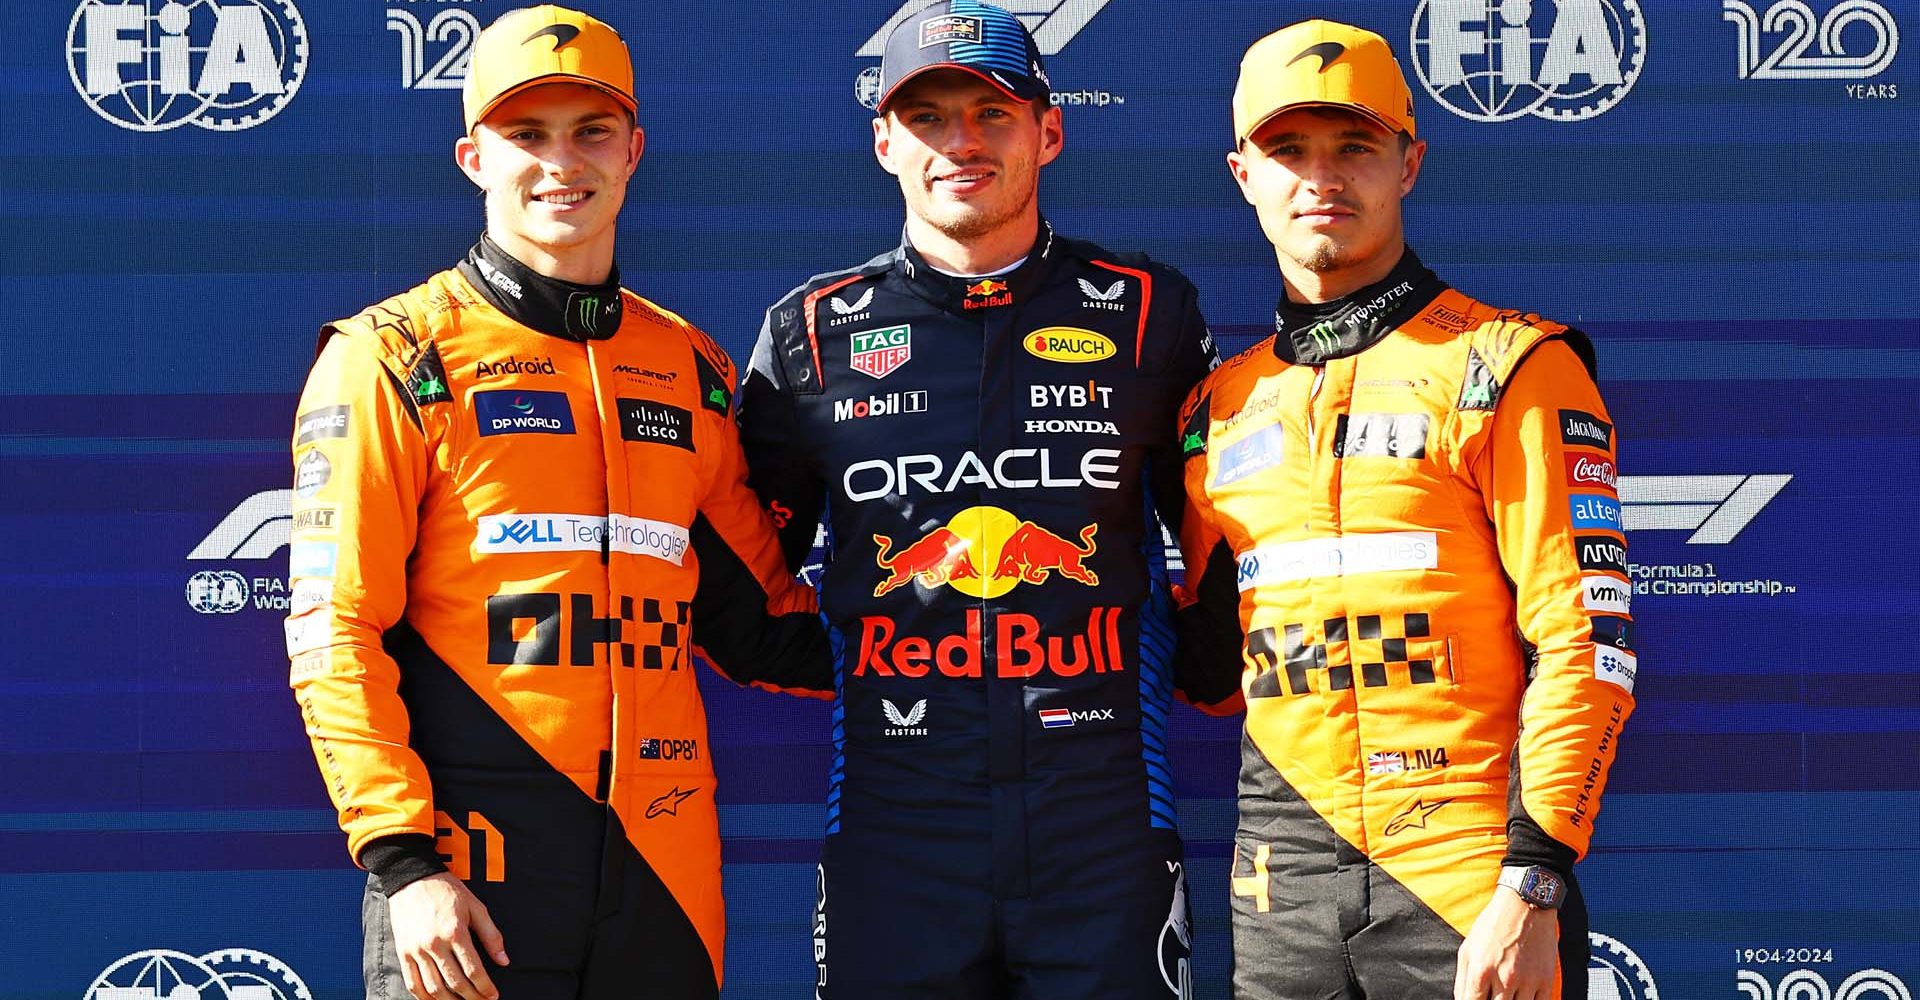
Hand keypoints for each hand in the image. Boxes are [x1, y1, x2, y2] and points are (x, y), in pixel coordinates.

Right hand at [385, 872, 508, 999]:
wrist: (412, 878)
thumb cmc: (447, 890)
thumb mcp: (476, 907)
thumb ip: (491, 935)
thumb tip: (504, 960)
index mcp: (455, 931)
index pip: (473, 969)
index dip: (485, 987)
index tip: (493, 996)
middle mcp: (434, 944)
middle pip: (455, 982)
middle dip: (472, 997)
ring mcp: (416, 950)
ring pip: (433, 988)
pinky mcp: (403, 953)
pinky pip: (412, 983)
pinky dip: (424, 998)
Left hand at [1454, 886, 1559, 999]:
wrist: (1526, 904)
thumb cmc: (1493, 925)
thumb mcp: (1467, 949)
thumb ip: (1463, 981)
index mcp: (1480, 970)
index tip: (1477, 999)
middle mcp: (1504, 978)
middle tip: (1494, 994)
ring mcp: (1527, 980)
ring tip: (1507, 995)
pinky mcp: (1546, 980)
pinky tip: (1524, 997)